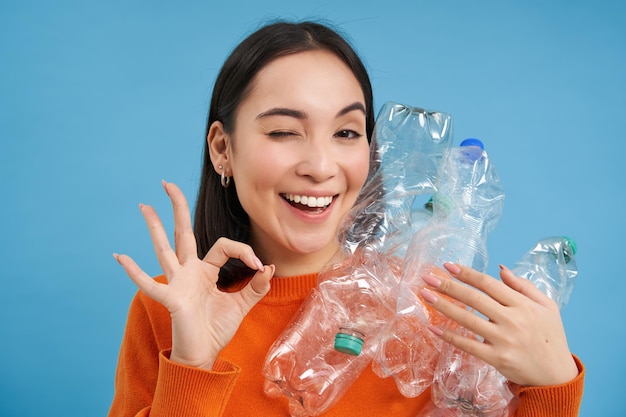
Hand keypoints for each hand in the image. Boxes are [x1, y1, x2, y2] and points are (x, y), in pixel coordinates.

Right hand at [114, 181, 274, 369]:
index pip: (224, 246)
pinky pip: (149, 284)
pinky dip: (134, 272)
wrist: (203, 355)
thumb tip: (269, 267)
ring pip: (164, 249)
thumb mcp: (242, 305)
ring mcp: (177, 283)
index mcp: (206, 270)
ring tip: (144, 205)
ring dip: (154, 227)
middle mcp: (188, 271)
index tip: (260, 266)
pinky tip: (119, 256)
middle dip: (176, 208)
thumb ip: (256, 287)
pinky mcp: (171, 298)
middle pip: (181, 233)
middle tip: (166, 183)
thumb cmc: (217, 329)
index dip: (244, 250)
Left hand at [419, 263, 577, 386]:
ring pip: (467, 320)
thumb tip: (500, 268)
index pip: (489, 284)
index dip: (467, 274)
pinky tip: (433, 327)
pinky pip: (468, 345)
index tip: (448, 266)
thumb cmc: (551, 337)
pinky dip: (449, 336)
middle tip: (428, 277)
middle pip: (474, 299)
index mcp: (523, 305)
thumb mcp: (546, 307)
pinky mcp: (496, 358)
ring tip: (425, 295)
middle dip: (449, 286)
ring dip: (443, 306)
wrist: (557, 375)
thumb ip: (523, 286)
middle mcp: (512, 320)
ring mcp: (503, 340)